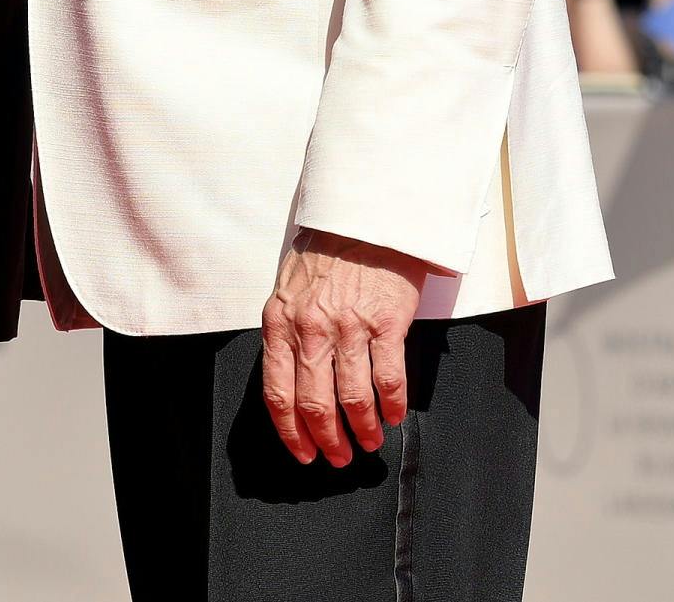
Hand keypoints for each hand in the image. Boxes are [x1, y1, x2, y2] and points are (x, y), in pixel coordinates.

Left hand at [261, 229, 422, 466]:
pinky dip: (392, 405)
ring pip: (353, 398)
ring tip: (371, 442)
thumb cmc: (327, 252)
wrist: (366, 216)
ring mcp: (349, 326)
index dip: (291, 432)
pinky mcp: (386, 322)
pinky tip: (394, 416)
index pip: (278, 393)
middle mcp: (311, 328)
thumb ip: (288, 333)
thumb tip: (293, 382)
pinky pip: (388, 378)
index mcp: (280, 323)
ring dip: (364, 429)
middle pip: (315, 404)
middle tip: (340, 457)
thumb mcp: (289, 290)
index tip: (304, 452)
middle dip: (328, 440)